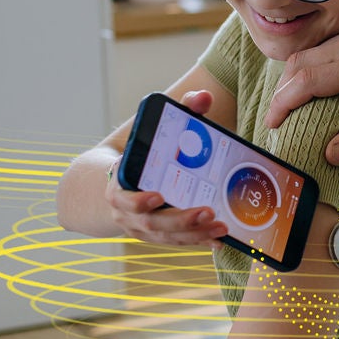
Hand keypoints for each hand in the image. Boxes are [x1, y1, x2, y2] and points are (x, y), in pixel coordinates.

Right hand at [106, 90, 229, 244]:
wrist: (117, 182)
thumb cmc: (141, 152)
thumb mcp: (153, 130)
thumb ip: (180, 110)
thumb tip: (203, 97)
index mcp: (118, 185)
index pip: (123, 197)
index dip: (137, 200)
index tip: (157, 195)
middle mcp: (126, 212)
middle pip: (151, 222)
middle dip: (180, 219)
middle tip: (208, 210)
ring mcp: (141, 228)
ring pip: (166, 236)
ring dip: (194, 233)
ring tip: (221, 226)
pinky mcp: (156, 236)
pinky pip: (176, 242)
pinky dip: (197, 241)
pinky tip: (218, 239)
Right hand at [262, 17, 338, 163]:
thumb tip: (329, 154)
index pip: (308, 80)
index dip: (283, 103)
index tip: (272, 125)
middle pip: (302, 61)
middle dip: (283, 91)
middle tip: (276, 119)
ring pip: (312, 51)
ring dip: (296, 77)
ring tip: (290, 106)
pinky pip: (329, 44)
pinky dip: (314, 65)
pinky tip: (313, 88)